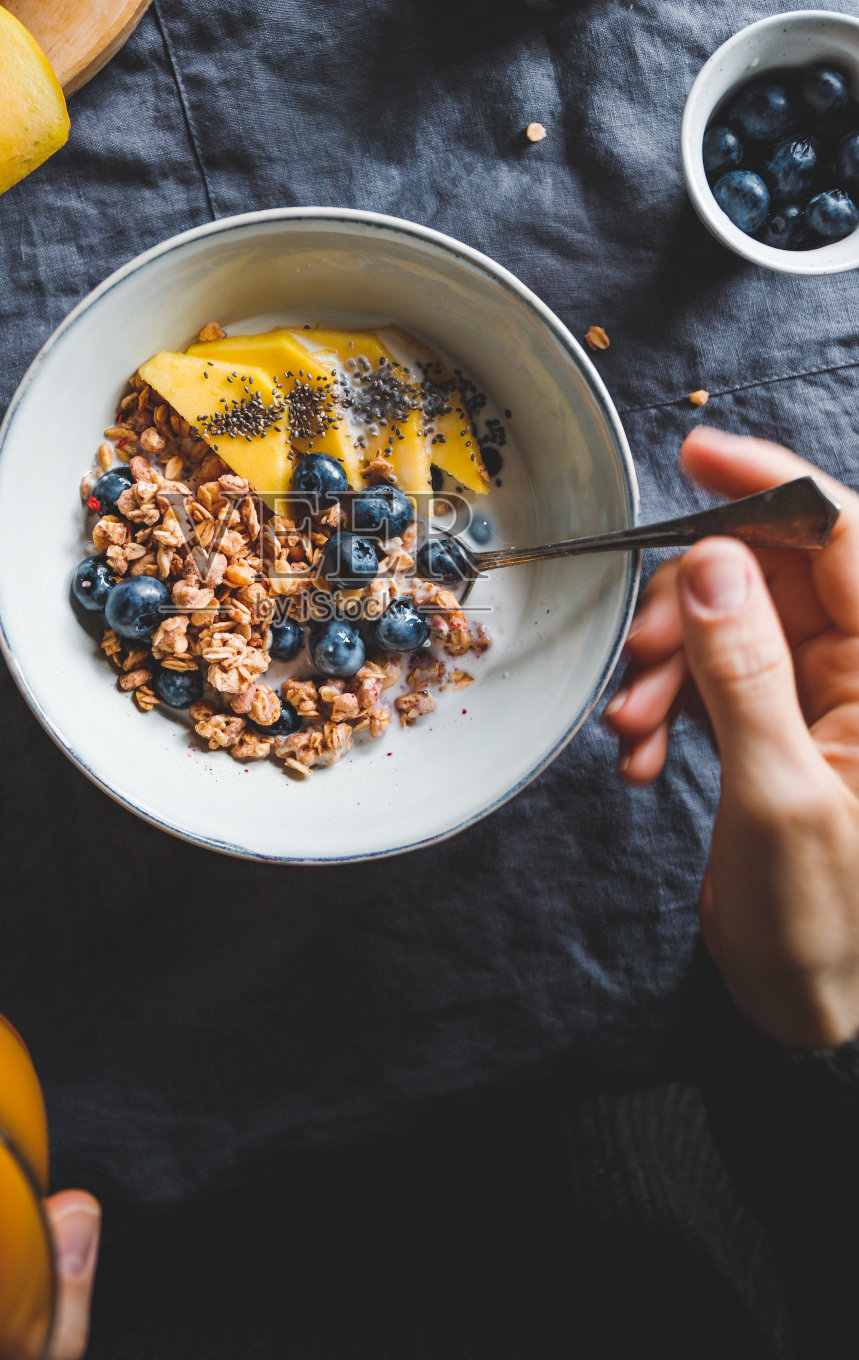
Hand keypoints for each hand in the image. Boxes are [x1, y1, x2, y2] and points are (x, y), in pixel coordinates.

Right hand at [603, 427, 858, 1050]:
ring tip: (634, 726)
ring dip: (673, 663)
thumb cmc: (825, 927)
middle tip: (638, 653)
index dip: (774, 486)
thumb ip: (745, 672)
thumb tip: (716, 565)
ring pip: (738, 623)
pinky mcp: (790, 725)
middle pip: (779, 576)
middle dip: (695, 600)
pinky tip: (645, 754)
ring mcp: (830, 699)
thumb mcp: (777, 797)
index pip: (847, 541)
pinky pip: (724, 675)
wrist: (816, 1015)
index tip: (699, 456)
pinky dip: (675, 701)